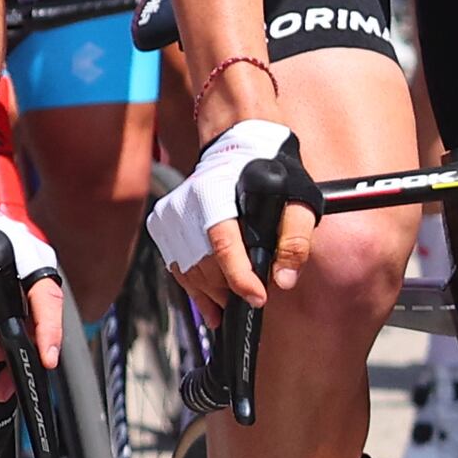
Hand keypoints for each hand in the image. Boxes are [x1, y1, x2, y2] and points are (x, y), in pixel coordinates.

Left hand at [0, 139, 65, 369]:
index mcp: (25, 255)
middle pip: (37, 319)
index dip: (48, 333)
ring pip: (23, 321)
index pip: (47, 301)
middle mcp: (33, 266)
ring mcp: (25, 275)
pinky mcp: (12, 283)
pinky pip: (14, 315)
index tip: (45, 358)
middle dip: (10, 349)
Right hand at [148, 119, 307, 309]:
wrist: (236, 151)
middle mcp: (186, 204)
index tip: (258, 299)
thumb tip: (284, 279)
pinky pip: (177, 267)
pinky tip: (211, 306)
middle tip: (253, 297)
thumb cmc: (267, 177)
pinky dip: (194, 289)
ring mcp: (170, 215)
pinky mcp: (162, 224)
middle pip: (205, 263)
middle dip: (230, 289)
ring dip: (212, 294)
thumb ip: (294, 240)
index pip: (223, 244)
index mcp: (215, 193)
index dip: (241, 278)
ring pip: (188, 270)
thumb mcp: (295, 202)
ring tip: (232, 305)